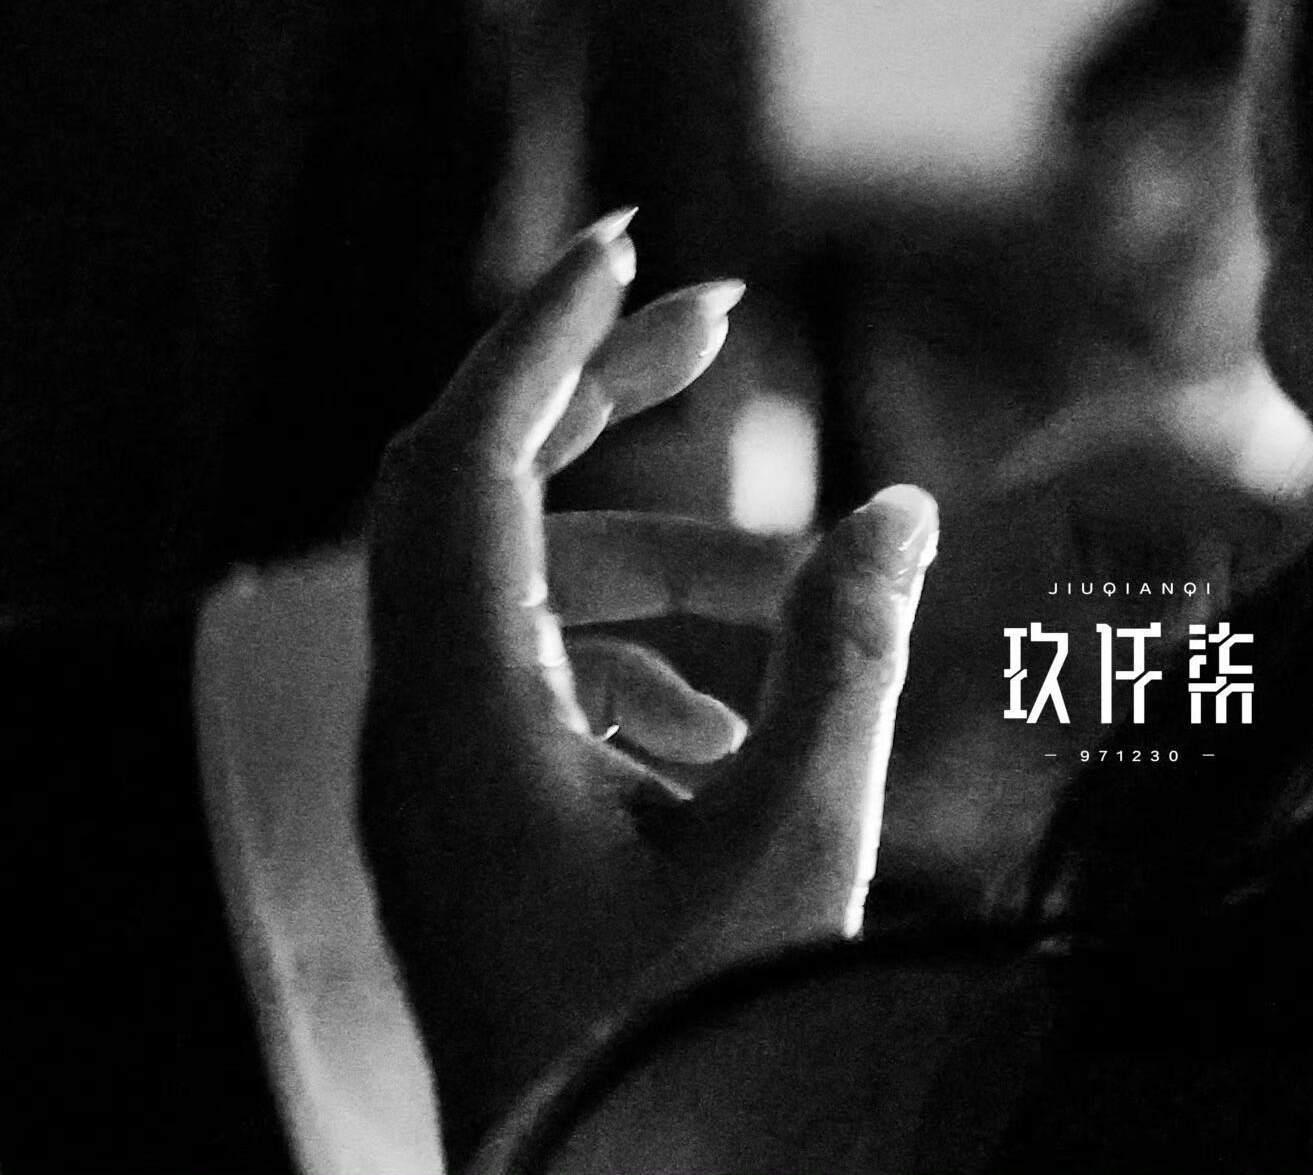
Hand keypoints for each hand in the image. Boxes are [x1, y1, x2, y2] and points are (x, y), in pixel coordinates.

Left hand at [358, 216, 937, 1165]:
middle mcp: (415, 736)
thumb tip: (896, 513)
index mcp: (458, 717)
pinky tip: (738, 727)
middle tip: (724, 320)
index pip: (473, 454)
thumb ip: (841, 663)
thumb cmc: (692, 1071)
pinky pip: (526, 696)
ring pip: (516, 603)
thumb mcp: (796, 858)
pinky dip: (628, 667)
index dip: (549, 333)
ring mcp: (429, 796)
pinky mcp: (464, 850)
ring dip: (654, 568)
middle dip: (597, 397)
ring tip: (796, 586)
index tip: (632, 242)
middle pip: (476, 493)